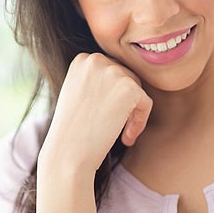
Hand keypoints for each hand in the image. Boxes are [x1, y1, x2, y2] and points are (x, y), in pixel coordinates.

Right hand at [39, 52, 152, 173]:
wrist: (67, 152)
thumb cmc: (72, 130)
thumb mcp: (77, 94)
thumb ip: (96, 80)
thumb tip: (121, 79)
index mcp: (82, 60)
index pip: (111, 70)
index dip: (112, 94)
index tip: (105, 115)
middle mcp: (96, 60)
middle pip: (126, 76)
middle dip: (124, 102)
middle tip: (114, 128)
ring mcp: (112, 72)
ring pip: (137, 89)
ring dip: (132, 112)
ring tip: (120, 134)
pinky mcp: (128, 88)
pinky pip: (146, 103)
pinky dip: (140, 121)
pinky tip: (125, 138)